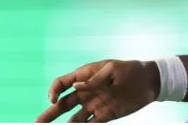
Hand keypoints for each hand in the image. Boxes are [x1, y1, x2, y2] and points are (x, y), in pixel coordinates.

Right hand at [36, 59, 158, 122]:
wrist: (151, 82)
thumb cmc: (132, 70)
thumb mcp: (114, 69)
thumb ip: (95, 79)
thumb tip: (76, 86)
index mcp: (86, 76)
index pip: (63, 83)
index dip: (54, 90)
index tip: (53, 99)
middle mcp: (87, 91)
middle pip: (63, 104)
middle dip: (50, 113)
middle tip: (37, 123)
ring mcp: (94, 104)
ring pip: (73, 117)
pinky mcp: (104, 115)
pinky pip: (89, 124)